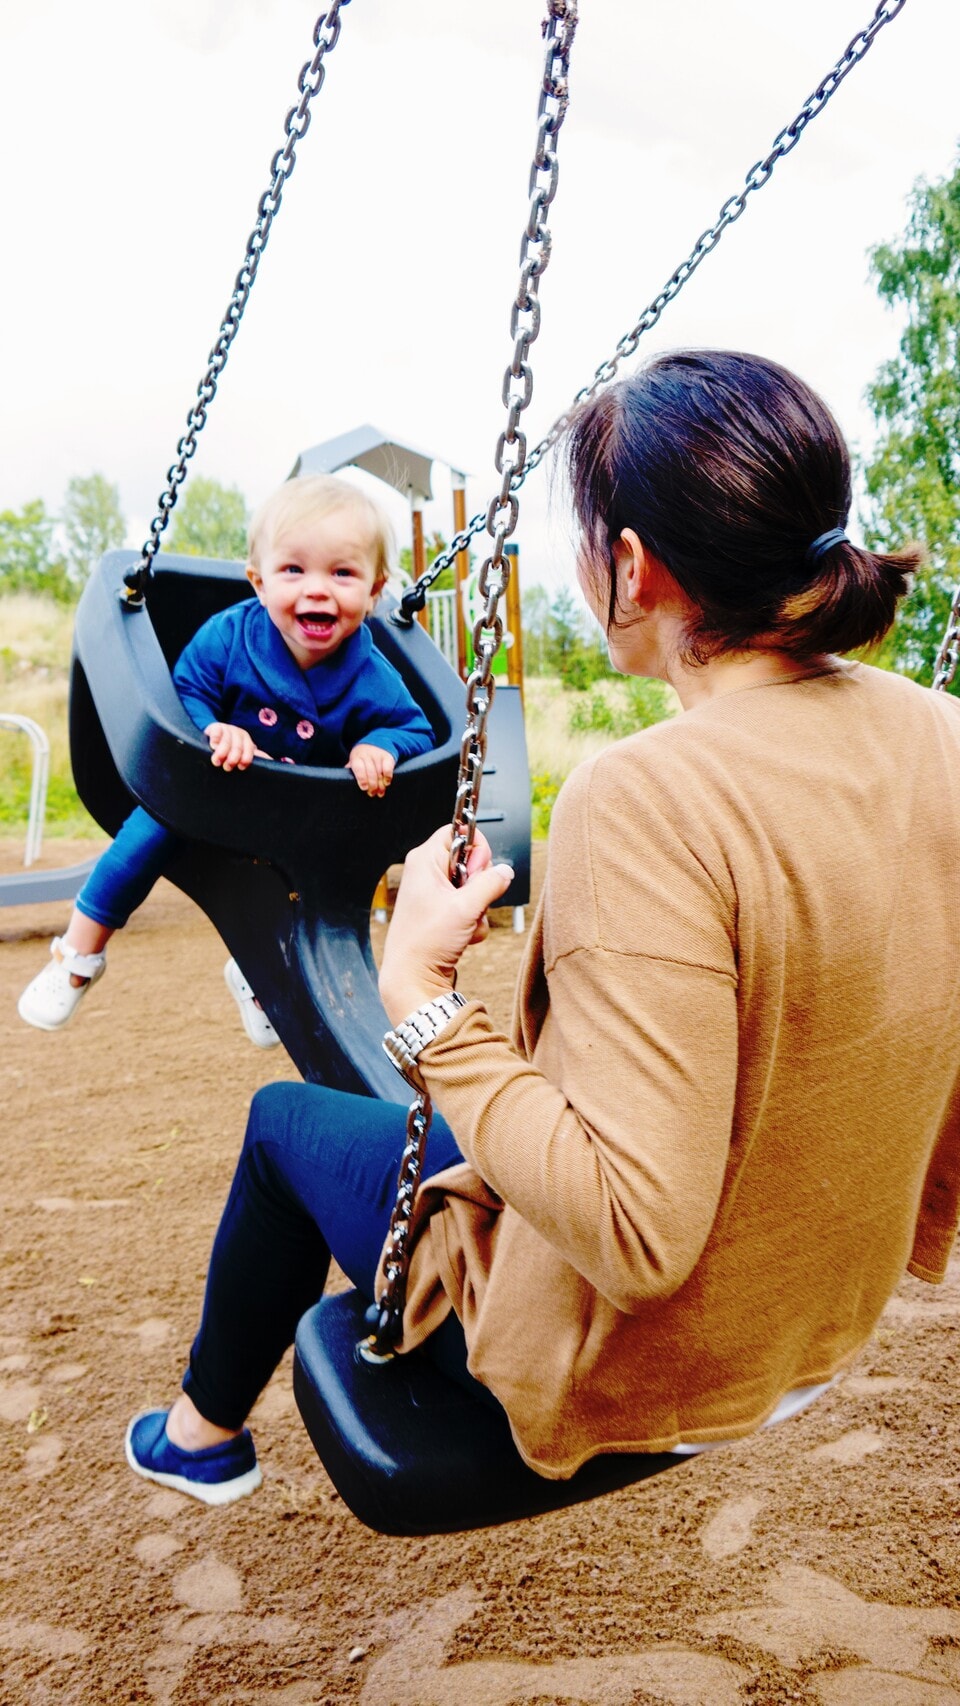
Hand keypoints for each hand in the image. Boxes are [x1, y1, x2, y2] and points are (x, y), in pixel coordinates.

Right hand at [204, 723, 268, 770]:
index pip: (249, 750)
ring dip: (222, 752)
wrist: (213, 736)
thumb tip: (270, 761)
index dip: (246, 759)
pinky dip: (215, 739)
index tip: (241, 767)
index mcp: (247, 741)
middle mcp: (238, 734)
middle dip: (233, 757)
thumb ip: (256, 757)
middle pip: (238, 746)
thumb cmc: (229, 751)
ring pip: (227, 741)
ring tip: (217, 761)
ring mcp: (227, 729)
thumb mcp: (242, 753)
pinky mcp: (215, 727)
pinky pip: (217, 732)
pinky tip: (213, 746)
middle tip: (227, 767)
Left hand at [347, 744, 395, 795]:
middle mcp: (367, 755)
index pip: (359, 768)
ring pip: (380, 772)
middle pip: (370, 772)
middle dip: (372, 785)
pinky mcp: (387, 757)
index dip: (362, 779)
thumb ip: (351, 770)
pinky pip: (388, 768)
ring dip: (380, 785)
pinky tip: (386, 783)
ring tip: (380, 793)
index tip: (364, 788)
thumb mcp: (355, 761)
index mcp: (356, 757)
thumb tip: (345, 780)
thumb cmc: (362, 757)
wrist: (375, 743)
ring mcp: (378, 755)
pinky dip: (388, 777)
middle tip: (372, 794)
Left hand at [378, 825, 513, 1024]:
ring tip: (464, 924)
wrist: (412, 977)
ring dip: (478, 908)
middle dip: (479, 884)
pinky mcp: (440, 913)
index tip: (479, 868)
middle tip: (470, 901)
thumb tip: (506, 871)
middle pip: (469, 861)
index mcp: (424, 860)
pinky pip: (468, 907)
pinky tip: (463, 935)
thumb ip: (491, 883)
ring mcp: (434, 894)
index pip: (457, 831)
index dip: (475, 847)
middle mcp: (426, 873)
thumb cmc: (426, 941)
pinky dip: (472, 922)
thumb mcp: (466, 907)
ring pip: (472, 887)